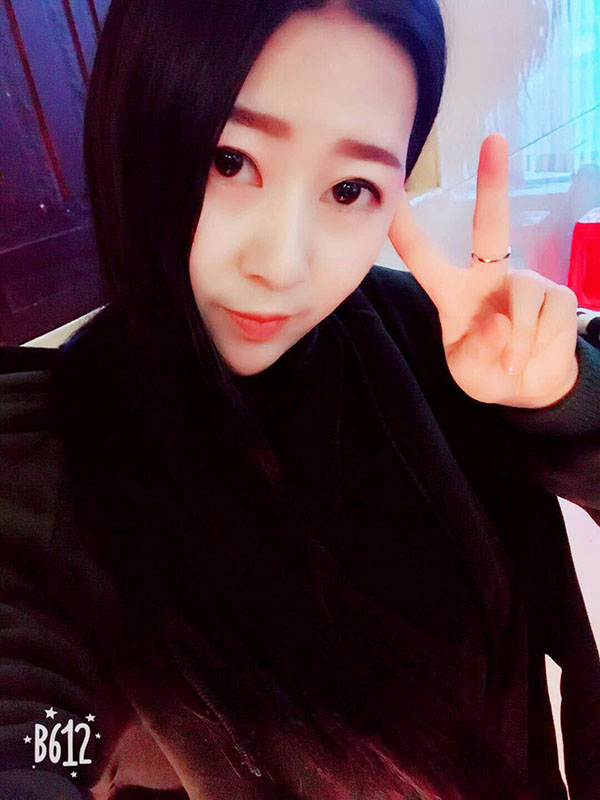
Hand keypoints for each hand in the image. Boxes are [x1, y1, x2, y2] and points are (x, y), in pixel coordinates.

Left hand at [388, 134, 578, 408]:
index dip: (407, 229)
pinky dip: (541, 343)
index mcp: (454, 293)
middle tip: (494, 140)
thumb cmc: (489, 373)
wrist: (530, 386)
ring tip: (513, 361)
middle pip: (490, 226)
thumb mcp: (470, 373)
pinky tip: (536, 352)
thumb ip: (477, 352)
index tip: (393, 191)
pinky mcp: (558, 293)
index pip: (424, 258)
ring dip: (520, 340)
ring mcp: (525, 281)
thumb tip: (501, 322)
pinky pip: (549, 315)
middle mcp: (488, 277)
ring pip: (524, 295)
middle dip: (493, 184)